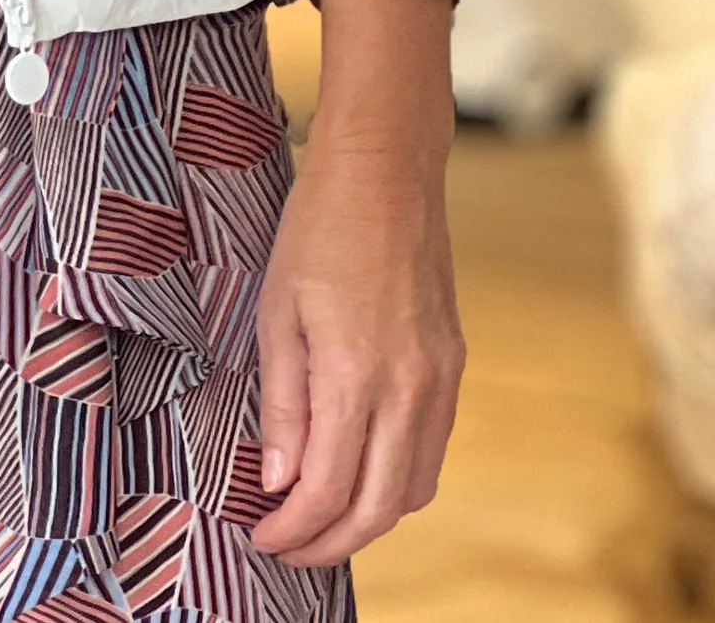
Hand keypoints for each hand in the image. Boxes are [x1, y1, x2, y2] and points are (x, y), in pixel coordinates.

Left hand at [250, 0, 463, 567]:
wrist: (387, 168)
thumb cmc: (318, 228)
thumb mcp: (277, 311)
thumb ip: (283, 405)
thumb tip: (280, 484)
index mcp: (358, 374)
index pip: (328, 491)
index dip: (293, 531)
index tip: (261, 537)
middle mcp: (411, 388)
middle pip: (377, 510)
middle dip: (328, 543)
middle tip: (286, 545)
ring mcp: (440, 380)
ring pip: (411, 491)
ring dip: (365, 518)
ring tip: (315, 514)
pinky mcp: (453, 367)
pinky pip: (431, 453)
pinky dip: (395, 482)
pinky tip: (357, 469)